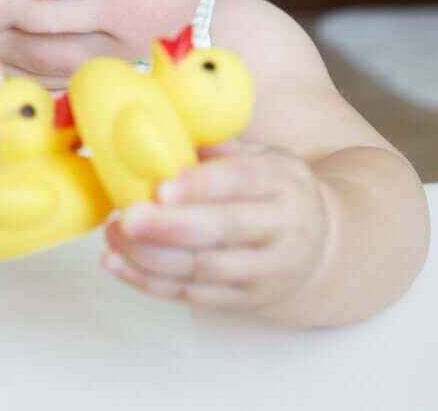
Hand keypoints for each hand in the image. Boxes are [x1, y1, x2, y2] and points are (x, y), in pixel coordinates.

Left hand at [102, 143, 332, 311]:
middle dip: (168, 227)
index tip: (161, 187)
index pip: (242, 180)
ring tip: (114, 235)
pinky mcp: (246, 301)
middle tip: (127, 217)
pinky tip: (118, 263)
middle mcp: (283, 227)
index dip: (200, 184)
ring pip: (204, 269)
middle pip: (223, 229)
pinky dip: (150, 282)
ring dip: (150, 256)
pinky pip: (193, 296)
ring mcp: (267, 270)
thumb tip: (159, 136)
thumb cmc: (273, 191)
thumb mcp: (261, 158)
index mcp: (283, 181)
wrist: (324, 246)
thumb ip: (217, 149)